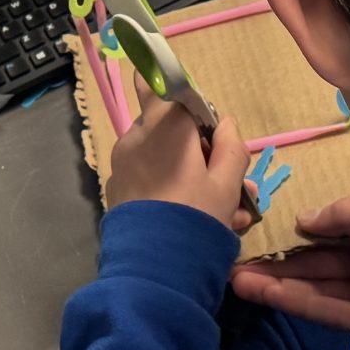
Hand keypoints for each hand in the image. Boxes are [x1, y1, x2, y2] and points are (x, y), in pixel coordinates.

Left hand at [107, 95, 254, 229]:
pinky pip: (150, 179)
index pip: (158, 82)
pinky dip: (173, 191)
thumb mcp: (227, 183)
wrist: (152, 267)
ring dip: (192, 176)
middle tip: (230, 182)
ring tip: (227, 213)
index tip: (202, 124)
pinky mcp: (118, 190)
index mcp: (164, 125)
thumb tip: (224, 124)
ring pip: (163, 158)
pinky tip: (200, 220)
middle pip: (170, 129)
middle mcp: (136, 137)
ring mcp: (123, 164)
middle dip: (200, 150)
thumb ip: (231, 146)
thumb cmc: (195, 216)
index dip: (181, 97)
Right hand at [227, 196, 349, 331]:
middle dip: (275, 263)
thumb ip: (349, 216)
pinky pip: (322, 310)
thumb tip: (301, 219)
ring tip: (235, 279)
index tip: (259, 232)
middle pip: (313, 265)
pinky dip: (293, 301)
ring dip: (274, 284)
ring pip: (312, 289)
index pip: (327, 237)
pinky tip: (264, 292)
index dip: (293, 236)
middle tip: (232, 261)